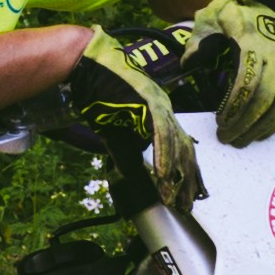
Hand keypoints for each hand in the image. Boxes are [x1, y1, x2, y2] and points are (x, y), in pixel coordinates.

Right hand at [67, 30, 204, 215]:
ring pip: (176, 144)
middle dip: (187, 180)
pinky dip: (163, 155)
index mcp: (161, 116)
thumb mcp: (116, 137)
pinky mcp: (149, 102)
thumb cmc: (100, 97)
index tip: (186, 198)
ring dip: (176, 174)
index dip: (185, 174)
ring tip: (174, 197)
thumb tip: (134, 178)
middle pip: (185, 150)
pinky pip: (161, 133)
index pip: (181, 149)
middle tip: (187, 205)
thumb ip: (127, 157)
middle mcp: (166, 110)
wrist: (87, 68)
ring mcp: (159, 105)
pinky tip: (164, 175)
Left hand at [164, 0, 274, 146]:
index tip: (219, 121)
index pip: (247, 81)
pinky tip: (260, 134)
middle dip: (245, 123)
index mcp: (254, 43)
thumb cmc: (234, 19)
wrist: (266, 11)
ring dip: (260, 128)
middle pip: (265, 98)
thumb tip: (188, 61)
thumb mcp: (213, 18)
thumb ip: (200, 39)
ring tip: (241, 141)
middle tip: (226, 138)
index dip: (234, 106)